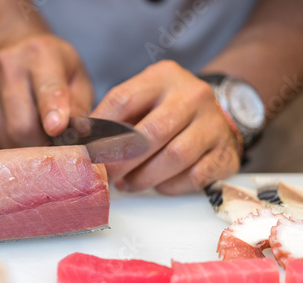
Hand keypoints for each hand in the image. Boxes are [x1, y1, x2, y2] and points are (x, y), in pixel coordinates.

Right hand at [0, 34, 92, 148]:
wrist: (11, 49)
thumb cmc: (53, 68)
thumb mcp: (77, 77)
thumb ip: (79, 106)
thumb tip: (78, 135)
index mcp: (41, 55)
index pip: (46, 88)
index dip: (52, 111)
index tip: (56, 129)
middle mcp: (7, 66)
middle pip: (21, 125)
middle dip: (41, 147)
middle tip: (55, 150)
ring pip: (5, 138)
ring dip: (25, 150)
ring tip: (38, 140)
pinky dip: (9, 146)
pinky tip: (19, 135)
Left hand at [91, 60, 241, 194]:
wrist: (215, 114)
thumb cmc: (167, 110)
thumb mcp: (143, 99)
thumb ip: (114, 116)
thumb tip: (77, 138)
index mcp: (163, 77)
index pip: (123, 100)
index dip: (99, 129)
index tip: (85, 151)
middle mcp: (192, 95)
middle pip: (149, 133)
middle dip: (120, 161)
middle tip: (105, 177)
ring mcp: (213, 123)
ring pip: (174, 157)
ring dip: (144, 177)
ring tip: (128, 184)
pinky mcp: (225, 151)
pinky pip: (194, 176)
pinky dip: (170, 185)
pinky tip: (157, 185)